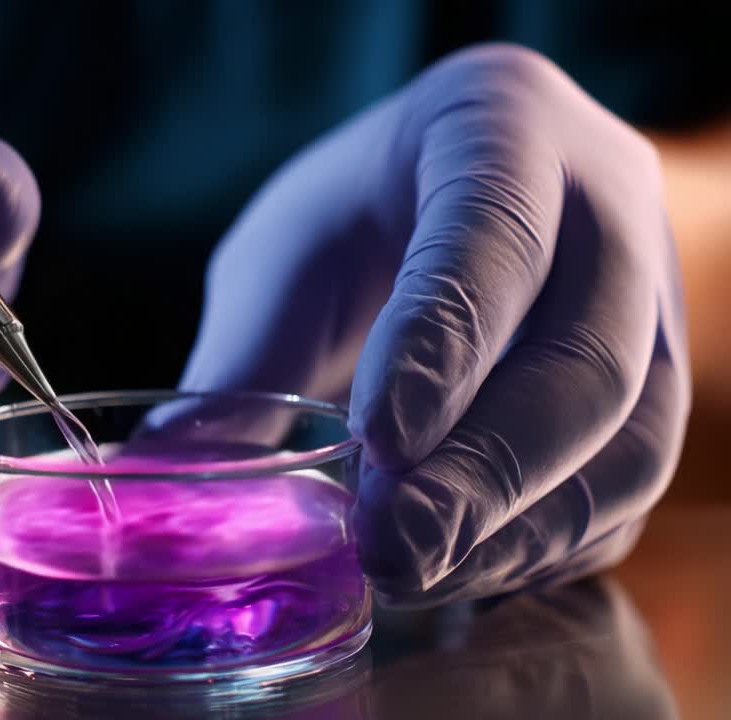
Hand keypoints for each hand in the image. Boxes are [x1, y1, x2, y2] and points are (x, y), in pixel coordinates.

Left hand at [182, 44, 688, 606]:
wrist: (444, 203)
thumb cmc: (356, 214)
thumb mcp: (284, 256)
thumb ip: (243, 356)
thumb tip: (175, 469)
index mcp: (501, 127)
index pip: (494, 233)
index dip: (443, 344)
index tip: (378, 439)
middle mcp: (605, 207)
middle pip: (588, 360)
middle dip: (485, 474)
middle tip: (391, 547)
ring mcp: (650, 301)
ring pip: (631, 439)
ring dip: (517, 529)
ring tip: (411, 573)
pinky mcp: (654, 385)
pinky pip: (628, 487)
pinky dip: (543, 545)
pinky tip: (458, 569)